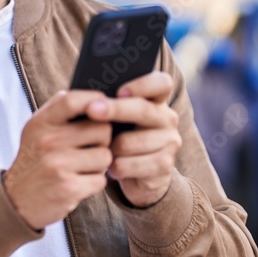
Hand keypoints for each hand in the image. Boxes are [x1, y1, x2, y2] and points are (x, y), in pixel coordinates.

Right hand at [4, 90, 112, 229]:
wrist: (16, 200)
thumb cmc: (33, 161)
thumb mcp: (36, 130)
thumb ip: (58, 111)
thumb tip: (91, 97)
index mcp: (41, 123)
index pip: (72, 100)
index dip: (95, 100)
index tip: (104, 107)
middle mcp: (48, 141)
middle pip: (101, 130)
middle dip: (102, 140)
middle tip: (89, 148)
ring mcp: (58, 165)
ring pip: (105, 156)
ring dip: (99, 164)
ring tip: (81, 167)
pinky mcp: (69, 188)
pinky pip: (101, 179)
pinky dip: (94, 182)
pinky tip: (79, 182)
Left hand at [84, 72, 181, 207]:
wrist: (137, 173)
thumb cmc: (119, 135)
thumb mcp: (116, 117)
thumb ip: (109, 104)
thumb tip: (88, 98)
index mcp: (157, 100)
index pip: (162, 83)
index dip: (143, 84)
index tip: (120, 91)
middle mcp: (167, 118)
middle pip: (143, 110)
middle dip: (115, 109)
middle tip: (91, 109)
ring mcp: (169, 142)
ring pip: (129, 142)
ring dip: (110, 148)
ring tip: (104, 150)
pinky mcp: (164, 165)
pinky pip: (130, 165)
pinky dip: (115, 167)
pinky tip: (112, 167)